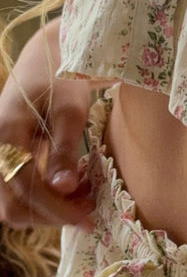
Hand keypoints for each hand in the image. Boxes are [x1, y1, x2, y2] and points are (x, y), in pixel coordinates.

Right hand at [0, 22, 94, 229]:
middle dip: (50, 216)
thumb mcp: (70, 109)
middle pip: (11, 204)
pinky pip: (17, 190)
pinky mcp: (7, 157)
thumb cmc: (62, 77)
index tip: (89, 219)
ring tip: (82, 200)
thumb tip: (64, 187)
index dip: (57, 208)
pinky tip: (72, 190)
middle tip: (88, 213)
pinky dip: (43, 199)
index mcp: (5, 134)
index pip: (25, 187)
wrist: (47, 57)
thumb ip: (64, 149)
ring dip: (46, 210)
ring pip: (11, 203)